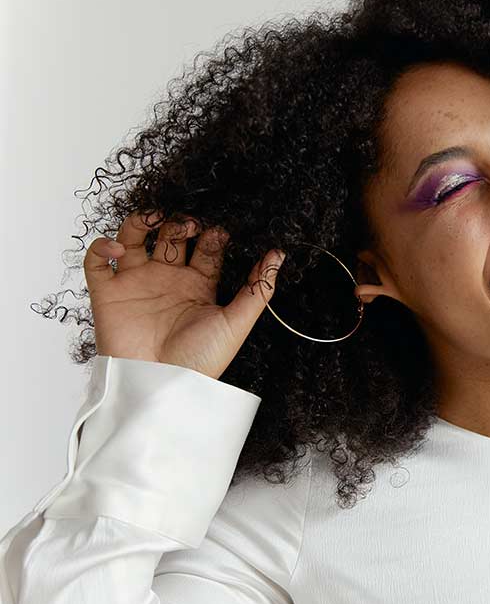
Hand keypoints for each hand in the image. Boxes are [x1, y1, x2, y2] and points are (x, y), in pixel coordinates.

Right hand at [83, 210, 284, 379]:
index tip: (222, 229)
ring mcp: (138, 283)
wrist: (162, 385)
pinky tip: (119, 246)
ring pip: (133, 237)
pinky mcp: (109, 293)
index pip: (207, 247)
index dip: (215, 234)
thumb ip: (259, 288)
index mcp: (199, 285)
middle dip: (182, 222)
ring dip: (142, 221)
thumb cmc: (201, 360)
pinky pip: (97, 261)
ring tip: (155, 217)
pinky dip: (102, 246)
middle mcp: (168, 280)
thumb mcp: (237, 322)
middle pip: (172, 235)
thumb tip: (279, 254)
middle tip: (191, 222)